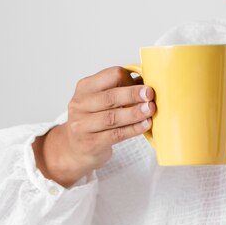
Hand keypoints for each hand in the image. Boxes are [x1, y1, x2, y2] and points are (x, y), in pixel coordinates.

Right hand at [32, 66, 155, 187]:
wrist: (75, 148)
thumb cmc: (94, 120)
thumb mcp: (100, 101)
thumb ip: (119, 89)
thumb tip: (144, 80)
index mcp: (85, 88)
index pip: (108, 76)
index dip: (127, 78)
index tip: (144, 82)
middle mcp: (80, 104)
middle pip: (109, 97)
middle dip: (132, 94)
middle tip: (149, 94)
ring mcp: (83, 124)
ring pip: (112, 117)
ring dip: (134, 113)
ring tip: (150, 110)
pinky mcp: (91, 142)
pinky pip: (116, 134)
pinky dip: (133, 129)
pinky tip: (145, 125)